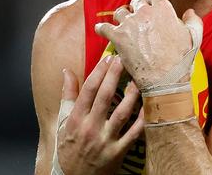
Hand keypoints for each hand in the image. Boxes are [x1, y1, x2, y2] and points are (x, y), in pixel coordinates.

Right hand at [56, 56, 143, 174]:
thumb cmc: (68, 147)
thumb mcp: (62, 121)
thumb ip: (67, 95)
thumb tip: (67, 71)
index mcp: (76, 119)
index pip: (88, 90)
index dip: (99, 72)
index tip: (108, 58)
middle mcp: (90, 128)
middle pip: (104, 96)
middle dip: (114, 76)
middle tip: (124, 60)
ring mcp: (104, 140)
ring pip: (121, 113)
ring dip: (131, 95)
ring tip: (138, 79)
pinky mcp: (117, 152)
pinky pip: (133, 133)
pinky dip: (142, 120)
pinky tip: (149, 106)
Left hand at [94, 0, 202, 88]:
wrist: (166, 80)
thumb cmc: (180, 60)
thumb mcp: (194, 38)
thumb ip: (193, 21)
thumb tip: (189, 12)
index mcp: (163, 9)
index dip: (152, 4)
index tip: (150, 11)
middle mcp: (145, 12)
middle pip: (135, 2)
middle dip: (136, 10)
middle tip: (136, 19)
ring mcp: (130, 24)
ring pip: (119, 12)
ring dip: (121, 18)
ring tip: (122, 25)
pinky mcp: (118, 37)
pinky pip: (104, 27)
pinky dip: (102, 29)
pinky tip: (102, 30)